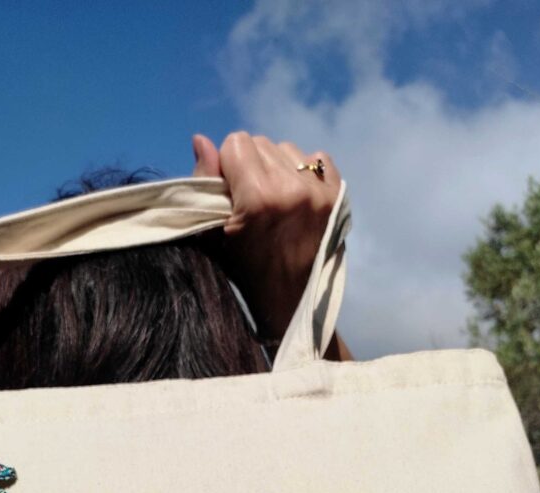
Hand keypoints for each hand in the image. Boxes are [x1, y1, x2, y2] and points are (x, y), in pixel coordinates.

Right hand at [191, 132, 344, 346]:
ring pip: (287, 149)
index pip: (236, 143)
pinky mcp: (338, 196)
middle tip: (252, 201)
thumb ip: (205, 185)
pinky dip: (305, 172)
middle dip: (251, 165)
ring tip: (275, 202)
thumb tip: (200, 139)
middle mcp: (293, 188)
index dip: (227, 167)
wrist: (293, 306)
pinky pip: (318, 159)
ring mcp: (320, 192)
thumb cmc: (247, 275)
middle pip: (261, 143)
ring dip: (277, 167)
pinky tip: (297, 199)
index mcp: (259, 198)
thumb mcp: (214, 236)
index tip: (230, 194)